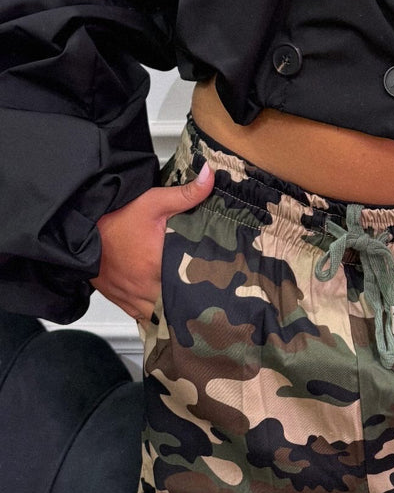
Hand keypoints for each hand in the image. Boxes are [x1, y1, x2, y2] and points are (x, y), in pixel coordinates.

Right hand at [89, 162, 214, 322]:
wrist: (77, 226)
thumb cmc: (114, 215)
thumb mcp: (152, 201)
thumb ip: (185, 194)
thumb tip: (210, 176)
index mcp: (156, 267)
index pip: (189, 288)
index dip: (205, 288)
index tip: (218, 284)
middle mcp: (143, 287)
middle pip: (175, 306)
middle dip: (190, 302)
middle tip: (208, 296)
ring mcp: (128, 296)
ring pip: (158, 316)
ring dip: (171, 311)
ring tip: (189, 305)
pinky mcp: (117, 298)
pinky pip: (140, 316)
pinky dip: (152, 313)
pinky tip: (163, 308)